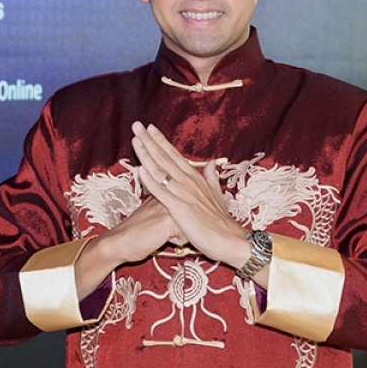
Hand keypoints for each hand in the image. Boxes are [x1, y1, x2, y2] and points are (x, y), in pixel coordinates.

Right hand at [76, 198, 183, 298]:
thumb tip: (180, 211)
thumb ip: (164, 206)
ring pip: (190, 224)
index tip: (170, 223)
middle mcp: (166, 197)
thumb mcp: (150, 212)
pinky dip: (177, 241)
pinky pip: (185, 235)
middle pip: (190, 213)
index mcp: (162, 193)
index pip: (186, 202)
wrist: (119, 242)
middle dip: (184, 225)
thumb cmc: (135, 232)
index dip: (183, 215)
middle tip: (167, 231)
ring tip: (165, 235)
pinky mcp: (168, 222)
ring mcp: (168, 208)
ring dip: (181, 234)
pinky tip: (163, 240)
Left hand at [130, 121, 249, 267]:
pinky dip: (151, 181)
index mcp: (196, 179)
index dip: (161, 142)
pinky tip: (140, 170)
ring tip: (135, 140)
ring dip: (147, 155)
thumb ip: (212, 178)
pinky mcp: (180, 208)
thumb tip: (213, 162)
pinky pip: (162, 192)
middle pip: (165, 158)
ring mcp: (184, 194)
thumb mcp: (217, 196)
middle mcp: (189, 183)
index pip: (175, 156)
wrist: (230, 241)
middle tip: (137, 125)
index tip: (150, 128)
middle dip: (150, 141)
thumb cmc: (222, 222)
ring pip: (161, 171)